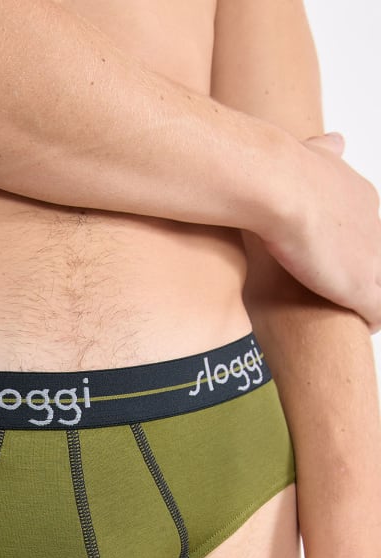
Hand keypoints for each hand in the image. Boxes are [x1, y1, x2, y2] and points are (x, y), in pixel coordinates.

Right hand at [261, 132, 380, 332]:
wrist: (278, 185)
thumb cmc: (282, 170)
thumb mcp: (313, 150)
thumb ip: (326, 150)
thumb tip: (336, 141)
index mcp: (362, 199)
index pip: (368, 230)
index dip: (354, 249)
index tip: (336, 261)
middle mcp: (374, 227)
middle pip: (380, 258)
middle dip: (369, 275)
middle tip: (346, 290)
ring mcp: (371, 259)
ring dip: (374, 300)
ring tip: (358, 314)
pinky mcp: (359, 286)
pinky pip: (379, 312)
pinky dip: (374, 321)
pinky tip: (361, 326)